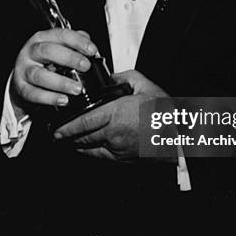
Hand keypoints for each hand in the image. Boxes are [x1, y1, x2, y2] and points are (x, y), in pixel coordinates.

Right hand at [10, 28, 97, 112]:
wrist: (23, 75)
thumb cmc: (45, 59)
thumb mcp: (59, 47)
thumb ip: (75, 45)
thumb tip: (92, 49)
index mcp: (42, 38)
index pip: (60, 35)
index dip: (78, 41)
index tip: (92, 50)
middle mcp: (31, 52)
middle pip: (47, 51)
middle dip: (69, 58)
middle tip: (85, 66)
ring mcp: (24, 70)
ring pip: (39, 75)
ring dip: (61, 82)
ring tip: (77, 88)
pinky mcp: (21, 87)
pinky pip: (33, 94)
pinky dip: (49, 98)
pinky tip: (63, 100)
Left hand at [53, 70, 170, 161]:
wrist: (179, 135)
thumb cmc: (164, 113)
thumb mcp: (145, 85)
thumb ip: (125, 77)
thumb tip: (111, 77)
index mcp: (116, 114)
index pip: (83, 122)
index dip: (66, 127)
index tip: (56, 129)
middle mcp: (113, 133)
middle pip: (82, 137)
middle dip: (68, 136)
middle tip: (58, 134)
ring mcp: (117, 148)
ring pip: (89, 147)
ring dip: (77, 144)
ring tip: (68, 139)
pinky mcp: (123, 158)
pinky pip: (100, 156)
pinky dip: (90, 152)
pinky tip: (87, 147)